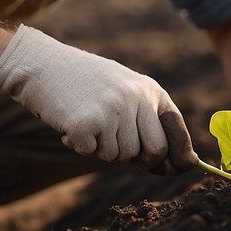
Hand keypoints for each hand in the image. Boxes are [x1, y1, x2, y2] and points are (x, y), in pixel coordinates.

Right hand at [0, 26, 197, 170]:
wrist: (43, 63)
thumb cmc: (84, 84)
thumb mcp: (123, 93)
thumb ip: (148, 122)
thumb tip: (187, 162)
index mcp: (149, 89)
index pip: (176, 129)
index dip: (180, 155)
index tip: (179, 168)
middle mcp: (136, 98)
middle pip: (154, 151)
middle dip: (139, 159)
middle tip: (114, 143)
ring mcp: (113, 109)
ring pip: (120, 156)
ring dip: (102, 148)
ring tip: (87, 121)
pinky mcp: (87, 122)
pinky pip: (92, 153)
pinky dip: (79, 144)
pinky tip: (70, 123)